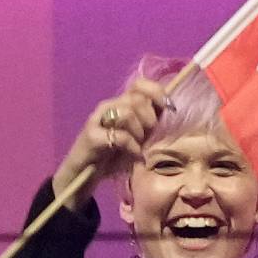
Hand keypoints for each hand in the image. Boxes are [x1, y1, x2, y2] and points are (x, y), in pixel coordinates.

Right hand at [53, 79, 169, 207]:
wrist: (86, 173)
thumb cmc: (116, 154)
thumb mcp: (140, 136)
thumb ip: (152, 121)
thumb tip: (171, 107)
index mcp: (122, 104)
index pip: (139, 84)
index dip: (156, 92)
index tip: (168, 108)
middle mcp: (109, 107)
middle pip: (137, 99)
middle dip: (149, 119)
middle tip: (148, 136)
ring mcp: (97, 119)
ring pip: (127, 113)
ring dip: (139, 132)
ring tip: (138, 145)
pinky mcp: (91, 135)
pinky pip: (120, 136)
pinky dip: (132, 146)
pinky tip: (134, 154)